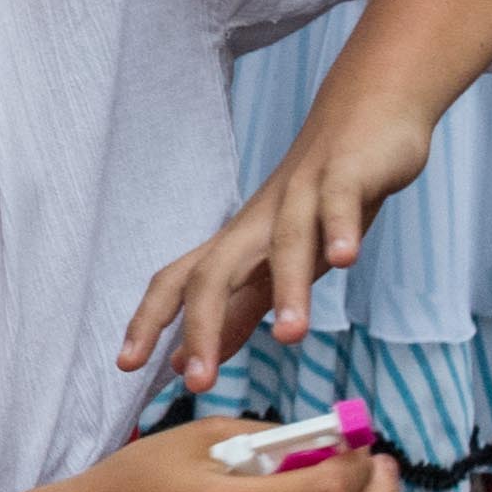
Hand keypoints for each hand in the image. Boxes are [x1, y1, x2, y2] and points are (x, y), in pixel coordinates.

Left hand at [120, 83, 433, 391]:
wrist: (365, 108)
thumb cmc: (317, 196)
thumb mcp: (275, 261)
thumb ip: (237, 311)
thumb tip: (191, 360)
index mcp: (238, 246)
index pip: (179, 284)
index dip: (150, 321)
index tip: (125, 366)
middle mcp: (258, 222)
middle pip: (214, 273)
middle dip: (201, 327)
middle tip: (199, 383)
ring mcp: (301, 194)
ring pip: (284, 243)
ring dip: (287, 289)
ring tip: (291, 337)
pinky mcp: (347, 173)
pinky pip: (338, 201)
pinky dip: (339, 228)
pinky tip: (346, 259)